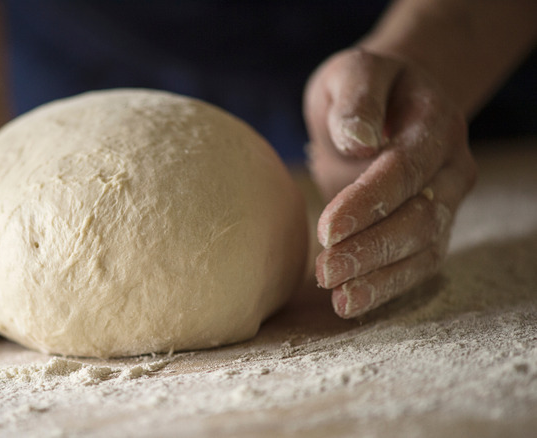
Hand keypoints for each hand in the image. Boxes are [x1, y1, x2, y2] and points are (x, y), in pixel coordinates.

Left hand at [303, 48, 476, 317]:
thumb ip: (357, 98)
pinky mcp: (430, 229)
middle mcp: (450, 168)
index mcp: (436, 124)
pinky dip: (386, 287)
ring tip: (338, 298)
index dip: (368, 202)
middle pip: (420, 218)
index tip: (327, 228)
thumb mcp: (354, 72)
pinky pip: (416, 265)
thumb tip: (360, 140)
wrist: (391, 103)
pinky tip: (350, 303)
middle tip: (324, 271)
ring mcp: (445, 202)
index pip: (405, 170)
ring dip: (379, 277)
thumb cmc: (366, 88)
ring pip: (422, 250)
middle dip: (371, 249)